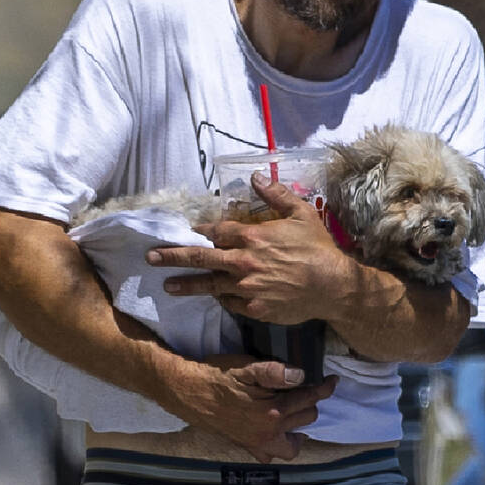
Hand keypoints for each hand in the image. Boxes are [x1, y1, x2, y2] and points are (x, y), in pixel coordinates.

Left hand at [149, 173, 357, 324]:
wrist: (332, 287)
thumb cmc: (318, 248)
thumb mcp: (300, 214)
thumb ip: (275, 194)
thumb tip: (255, 176)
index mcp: (251, 237)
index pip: (216, 231)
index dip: (201, 230)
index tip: (190, 230)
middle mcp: (242, 262)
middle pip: (200, 257)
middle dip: (173, 256)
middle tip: (151, 257)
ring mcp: (245, 288)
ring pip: (209, 284)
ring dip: (186, 284)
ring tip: (168, 286)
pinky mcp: (253, 308)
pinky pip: (229, 303)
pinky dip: (220, 298)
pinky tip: (212, 297)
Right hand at [182, 354, 338, 461]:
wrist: (188, 392)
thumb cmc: (217, 376)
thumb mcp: (246, 366)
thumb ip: (275, 372)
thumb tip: (301, 375)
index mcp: (272, 412)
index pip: (309, 398)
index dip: (324, 388)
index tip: (333, 381)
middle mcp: (269, 434)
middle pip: (306, 418)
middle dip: (310, 402)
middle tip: (306, 388)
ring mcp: (258, 443)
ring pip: (293, 443)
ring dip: (300, 426)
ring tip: (298, 412)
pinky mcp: (246, 447)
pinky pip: (272, 454)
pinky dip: (281, 445)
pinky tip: (280, 432)